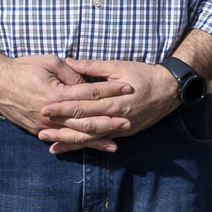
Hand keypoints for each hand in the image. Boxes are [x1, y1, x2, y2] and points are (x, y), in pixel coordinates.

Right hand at [0, 51, 129, 140]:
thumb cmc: (23, 68)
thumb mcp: (50, 62)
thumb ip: (73, 74)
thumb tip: (90, 85)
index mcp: (56, 93)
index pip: (90, 93)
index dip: (110, 90)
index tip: (128, 88)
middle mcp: (51, 113)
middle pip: (86, 119)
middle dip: (108, 121)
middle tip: (129, 121)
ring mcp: (44, 125)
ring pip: (75, 135)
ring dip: (96, 140)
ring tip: (116, 143)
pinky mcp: (37, 131)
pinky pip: (61, 140)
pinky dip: (77, 145)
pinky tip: (90, 149)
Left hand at [36, 59, 183, 152]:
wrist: (170, 90)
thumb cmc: (144, 75)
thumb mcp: (119, 66)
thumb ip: (93, 66)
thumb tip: (70, 62)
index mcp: (114, 99)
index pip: (84, 105)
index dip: (64, 107)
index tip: (45, 108)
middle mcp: (117, 117)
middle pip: (85, 125)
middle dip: (62, 129)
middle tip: (41, 131)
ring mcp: (121, 128)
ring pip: (92, 138)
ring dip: (70, 142)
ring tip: (51, 145)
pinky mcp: (124, 133)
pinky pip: (101, 141)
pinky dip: (85, 145)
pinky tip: (68, 149)